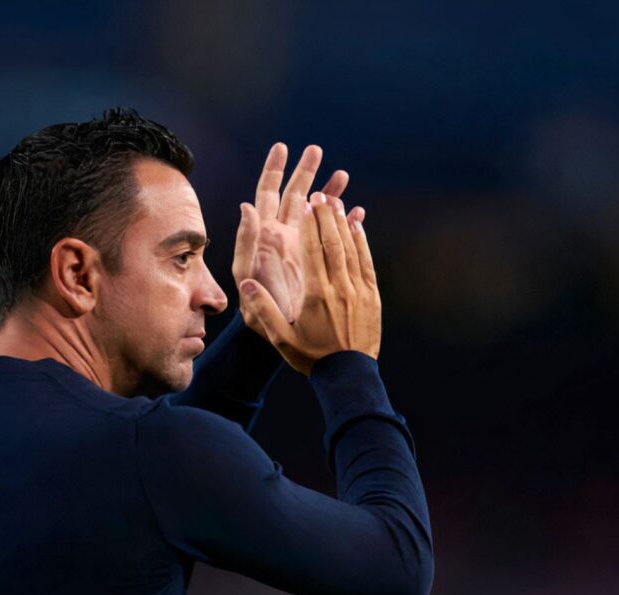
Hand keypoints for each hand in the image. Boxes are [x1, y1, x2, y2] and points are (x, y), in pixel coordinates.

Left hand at [232, 143, 359, 323]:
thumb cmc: (257, 308)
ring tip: (343, 174)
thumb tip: (246, 206)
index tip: (282, 148)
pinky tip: (357, 211)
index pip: (267, 195)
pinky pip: (332, 236)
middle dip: (304, 172)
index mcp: (264, 236)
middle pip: (293, 196)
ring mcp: (301, 247)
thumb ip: (246, 241)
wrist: (280, 332)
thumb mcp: (246, 275)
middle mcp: (282, 236)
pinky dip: (344, 223)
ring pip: (315, 212)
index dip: (273, 171)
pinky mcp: (317, 260)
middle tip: (316, 149)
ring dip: (328, 193)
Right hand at [238, 191, 380, 373]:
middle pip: (333, 243)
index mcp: (316, 296)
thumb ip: (263, 310)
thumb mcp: (281, 338)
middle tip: (320, 194)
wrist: (349, 375)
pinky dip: (362, 241)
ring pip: (351, 249)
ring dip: (343, 223)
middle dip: (326, 216)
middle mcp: (339, 288)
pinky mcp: (372, 297)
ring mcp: (359, 291)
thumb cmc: (312, 357)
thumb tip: (245, 285)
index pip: (313, 252)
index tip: (306, 204)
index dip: (310, 225)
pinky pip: (366, 262)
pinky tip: (358, 226)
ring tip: (336, 202)